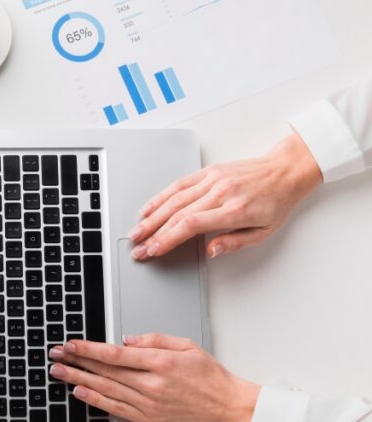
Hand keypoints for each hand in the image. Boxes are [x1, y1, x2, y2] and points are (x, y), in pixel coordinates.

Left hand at [48, 334, 259, 421]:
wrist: (229, 409)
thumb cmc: (211, 378)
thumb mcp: (187, 346)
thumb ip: (155, 339)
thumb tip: (126, 339)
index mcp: (160, 363)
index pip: (115, 354)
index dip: (89, 349)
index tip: (71, 344)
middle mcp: (151, 384)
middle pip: (105, 371)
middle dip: (76, 362)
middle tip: (56, 355)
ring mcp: (148, 404)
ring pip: (106, 390)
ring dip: (79, 380)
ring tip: (60, 372)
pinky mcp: (148, 420)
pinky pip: (116, 409)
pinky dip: (95, 401)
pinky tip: (80, 392)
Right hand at [128, 133, 321, 259]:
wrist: (284, 171)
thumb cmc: (275, 202)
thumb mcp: (264, 232)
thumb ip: (235, 243)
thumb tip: (211, 250)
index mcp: (235, 210)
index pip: (192, 225)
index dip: (168, 239)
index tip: (155, 250)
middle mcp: (221, 193)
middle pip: (177, 214)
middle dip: (154, 233)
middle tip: (138, 247)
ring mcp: (212, 180)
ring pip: (174, 200)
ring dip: (152, 217)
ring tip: (137, 231)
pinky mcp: (208, 171)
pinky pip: (179, 184)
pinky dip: (160, 197)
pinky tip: (148, 208)